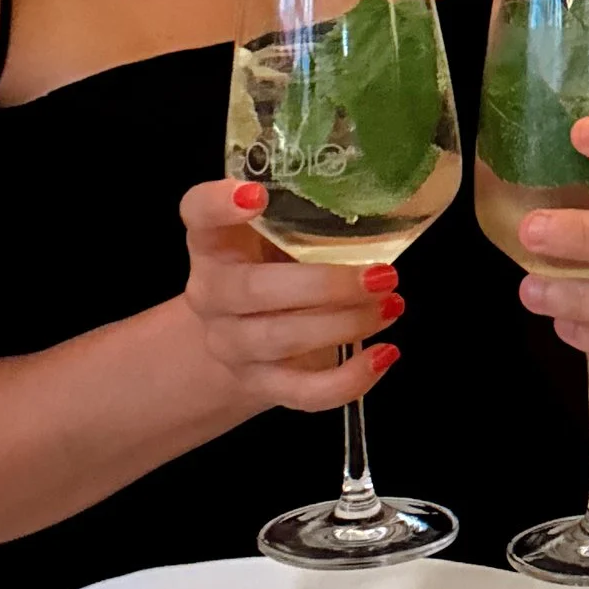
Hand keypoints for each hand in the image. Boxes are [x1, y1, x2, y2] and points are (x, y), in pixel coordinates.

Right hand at [177, 181, 402, 412]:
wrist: (244, 335)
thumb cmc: (272, 267)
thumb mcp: (276, 232)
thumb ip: (305, 212)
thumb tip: (384, 202)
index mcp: (213, 241)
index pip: (197, 214)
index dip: (219, 204)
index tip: (258, 196)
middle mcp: (212, 292)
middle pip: (252, 290)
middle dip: (324, 284)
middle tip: (381, 275)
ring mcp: (232, 344)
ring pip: (282, 340)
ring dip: (346, 324)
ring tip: (391, 304)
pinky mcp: (260, 384)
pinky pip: (303, 392)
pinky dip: (349, 379)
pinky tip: (383, 354)